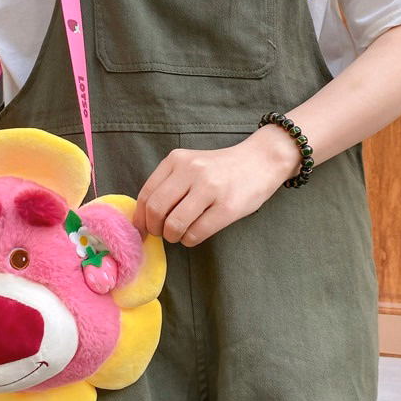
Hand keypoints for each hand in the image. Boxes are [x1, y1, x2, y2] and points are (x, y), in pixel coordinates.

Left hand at [132, 126, 300, 245]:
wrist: (260, 161)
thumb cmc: (220, 169)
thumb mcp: (189, 165)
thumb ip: (167, 185)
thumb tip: (143, 219)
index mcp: (176, 160)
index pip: (146, 194)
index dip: (140, 218)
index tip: (142, 230)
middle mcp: (191, 171)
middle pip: (156, 210)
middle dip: (154, 229)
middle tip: (161, 234)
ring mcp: (210, 188)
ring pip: (174, 224)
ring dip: (172, 237)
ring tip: (179, 234)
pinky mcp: (228, 207)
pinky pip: (196, 233)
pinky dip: (189, 240)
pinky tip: (194, 235)